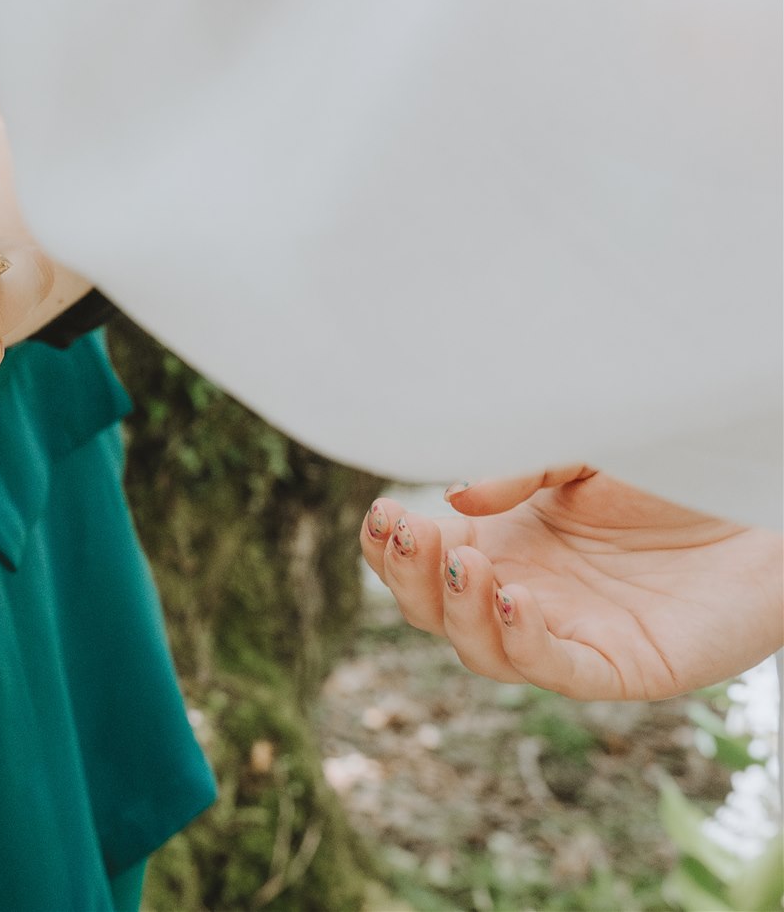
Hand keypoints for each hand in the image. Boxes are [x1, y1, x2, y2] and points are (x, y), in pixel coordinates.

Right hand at [362, 468, 783, 699]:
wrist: (759, 504)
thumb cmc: (673, 477)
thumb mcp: (579, 457)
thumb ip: (518, 473)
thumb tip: (453, 500)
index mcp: (503, 546)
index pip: (421, 561)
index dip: (391, 546)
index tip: (381, 511)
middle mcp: (524, 596)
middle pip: (433, 611)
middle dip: (406, 576)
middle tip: (405, 532)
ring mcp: (567, 637)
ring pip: (480, 650)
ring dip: (457, 610)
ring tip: (462, 562)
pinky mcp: (619, 669)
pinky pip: (553, 669)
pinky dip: (522, 640)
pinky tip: (516, 597)